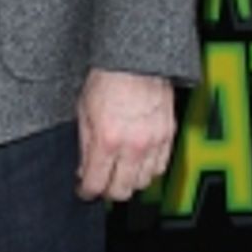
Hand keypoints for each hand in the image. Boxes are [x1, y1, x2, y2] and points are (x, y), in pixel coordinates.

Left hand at [77, 69, 174, 201]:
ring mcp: (153, 141)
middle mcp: (132, 145)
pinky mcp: (168, 135)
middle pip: (122, 190)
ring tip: (120, 172)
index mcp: (107, 140)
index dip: (87, 192)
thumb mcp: (83, 111)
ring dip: (130, 181)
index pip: (96, 184)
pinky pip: (161, 167)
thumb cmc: (108, 77)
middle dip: (108, 191)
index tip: (85, 190)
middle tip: (102, 183)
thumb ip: (84, 145)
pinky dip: (149, 170)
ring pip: (143, 182)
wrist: (135, 59)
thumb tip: (84, 168)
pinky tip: (139, 162)